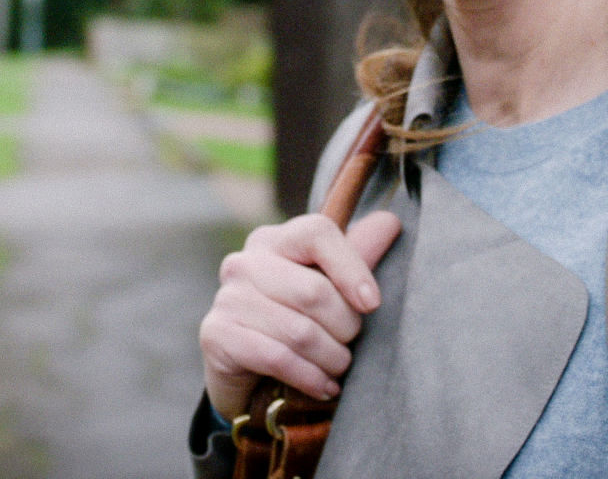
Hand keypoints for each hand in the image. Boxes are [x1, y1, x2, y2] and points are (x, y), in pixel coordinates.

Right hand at [198, 209, 401, 419]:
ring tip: (340, 367)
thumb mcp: (329, 286)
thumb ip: (357, 255)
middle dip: (346, 326)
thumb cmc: (297, 320)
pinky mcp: (217, 335)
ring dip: (331, 358)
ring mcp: (227, 298)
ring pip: (299, 331)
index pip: (317, 233)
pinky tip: (325, 386)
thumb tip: (390, 222)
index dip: (352, 267)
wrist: (248, 372)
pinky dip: (311, 378)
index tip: (372, 303)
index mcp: (274, 240)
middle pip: (314, 291)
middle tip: (352, 344)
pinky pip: (278, 358)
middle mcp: (245, 262)